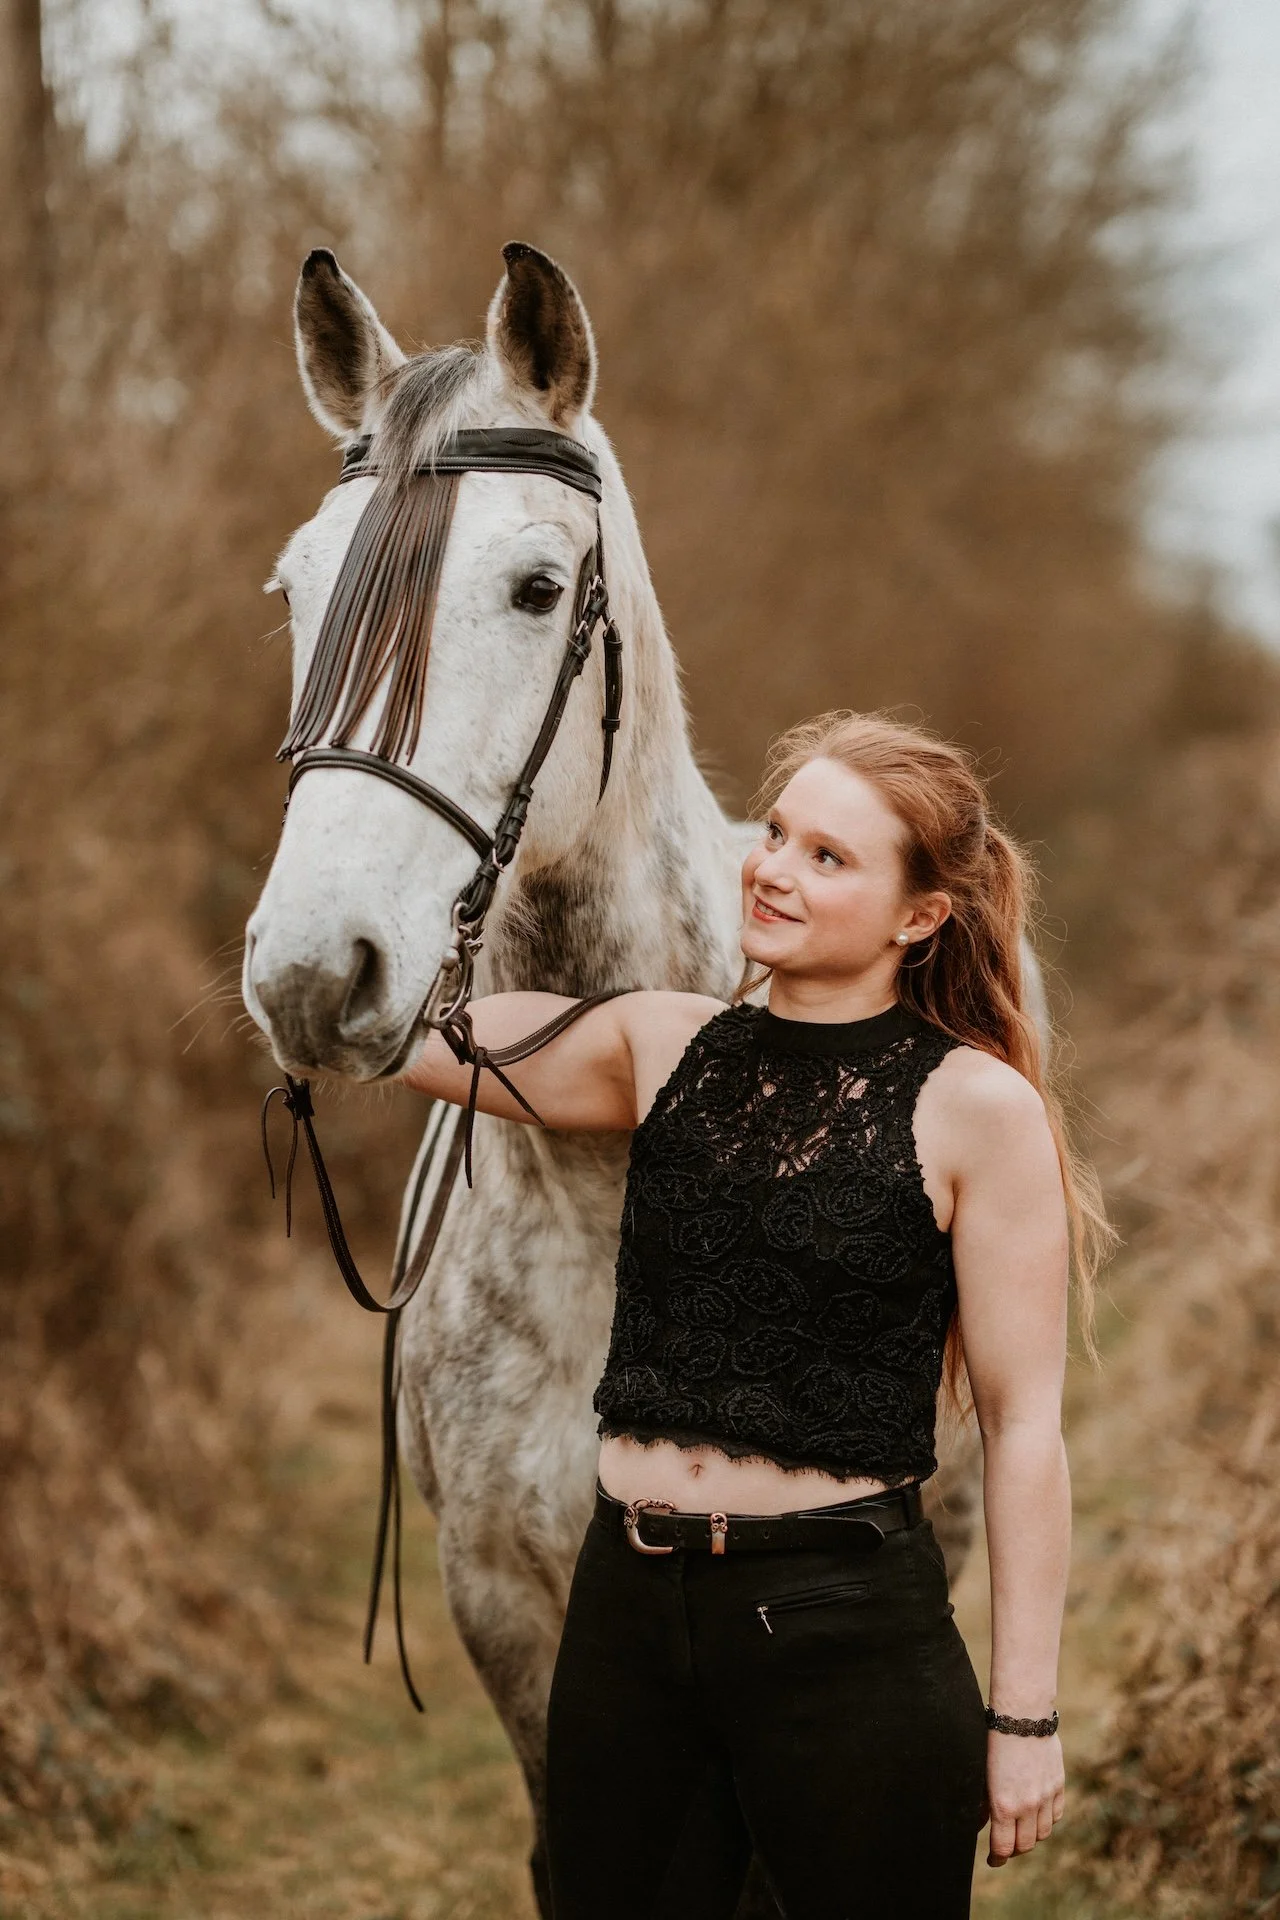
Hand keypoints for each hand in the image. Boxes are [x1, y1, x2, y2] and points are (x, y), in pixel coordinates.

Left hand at [985, 1730, 1064, 1866]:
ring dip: (1031, 1836)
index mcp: (1003, 1805)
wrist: (1022, 1716)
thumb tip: (981, 1824)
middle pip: (1024, 1845)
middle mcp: (1027, 1806)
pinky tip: (1037, 1815)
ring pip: (1042, 1833)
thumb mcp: (982, 1774)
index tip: (993, 1860)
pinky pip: (1056, 1815)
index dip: (997, 1858)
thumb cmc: (994, 1741)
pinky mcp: (1058, 1786)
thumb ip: (983, 1803)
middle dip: (1013, 1850)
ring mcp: (1045, 1797)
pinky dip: (1047, 1821)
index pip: (1003, 1847)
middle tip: (1006, 1846)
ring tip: (1021, 1830)